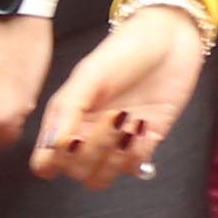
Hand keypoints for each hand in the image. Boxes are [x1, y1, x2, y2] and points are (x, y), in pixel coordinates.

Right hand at [34, 0, 210, 184]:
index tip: (76, 136)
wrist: (171, 39)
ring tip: (130, 121)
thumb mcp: (90, 74)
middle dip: (94, 150)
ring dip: (115, 156)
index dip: (57, 159)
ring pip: (101, 178)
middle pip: (75, 172)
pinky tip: (145, 124)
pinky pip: (134, 168)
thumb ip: (67, 110)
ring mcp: (115, 141)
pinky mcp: (145, 142)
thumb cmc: (126, 49)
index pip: (45, 162)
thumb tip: (52, 146)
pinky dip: (139, 152)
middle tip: (113, 116)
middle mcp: (86, 134)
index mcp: (65, 118)